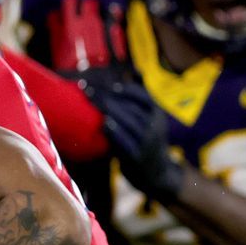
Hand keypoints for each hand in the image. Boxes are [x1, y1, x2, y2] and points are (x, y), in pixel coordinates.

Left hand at [81, 75, 182, 202]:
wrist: (157, 174)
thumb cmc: (148, 140)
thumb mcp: (152, 117)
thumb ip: (143, 95)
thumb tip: (135, 70)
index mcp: (157, 114)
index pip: (142, 96)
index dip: (124, 88)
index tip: (105, 84)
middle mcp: (155, 126)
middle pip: (131, 106)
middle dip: (108, 96)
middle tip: (87, 89)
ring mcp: (147, 142)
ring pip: (129, 122)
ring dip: (109, 110)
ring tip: (91, 102)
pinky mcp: (137, 157)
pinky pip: (126, 142)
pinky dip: (116, 132)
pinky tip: (104, 124)